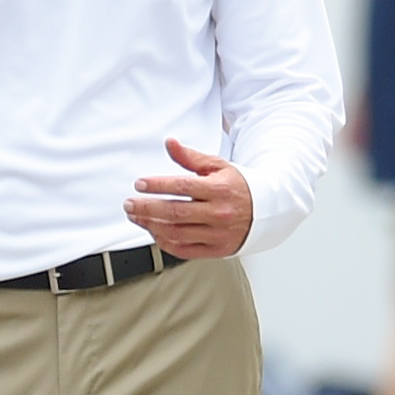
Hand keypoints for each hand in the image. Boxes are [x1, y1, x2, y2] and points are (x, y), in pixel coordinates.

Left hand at [124, 138, 252, 257]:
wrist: (264, 211)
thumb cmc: (237, 187)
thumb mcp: (217, 166)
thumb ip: (191, 157)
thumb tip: (170, 144)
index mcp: (219, 190)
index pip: (182, 187)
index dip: (157, 185)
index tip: (140, 184)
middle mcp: (218, 213)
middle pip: (175, 212)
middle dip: (147, 208)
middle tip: (129, 204)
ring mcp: (217, 234)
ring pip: (177, 232)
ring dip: (151, 225)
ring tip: (137, 217)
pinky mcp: (216, 250)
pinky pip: (184, 250)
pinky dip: (165, 242)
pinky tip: (155, 232)